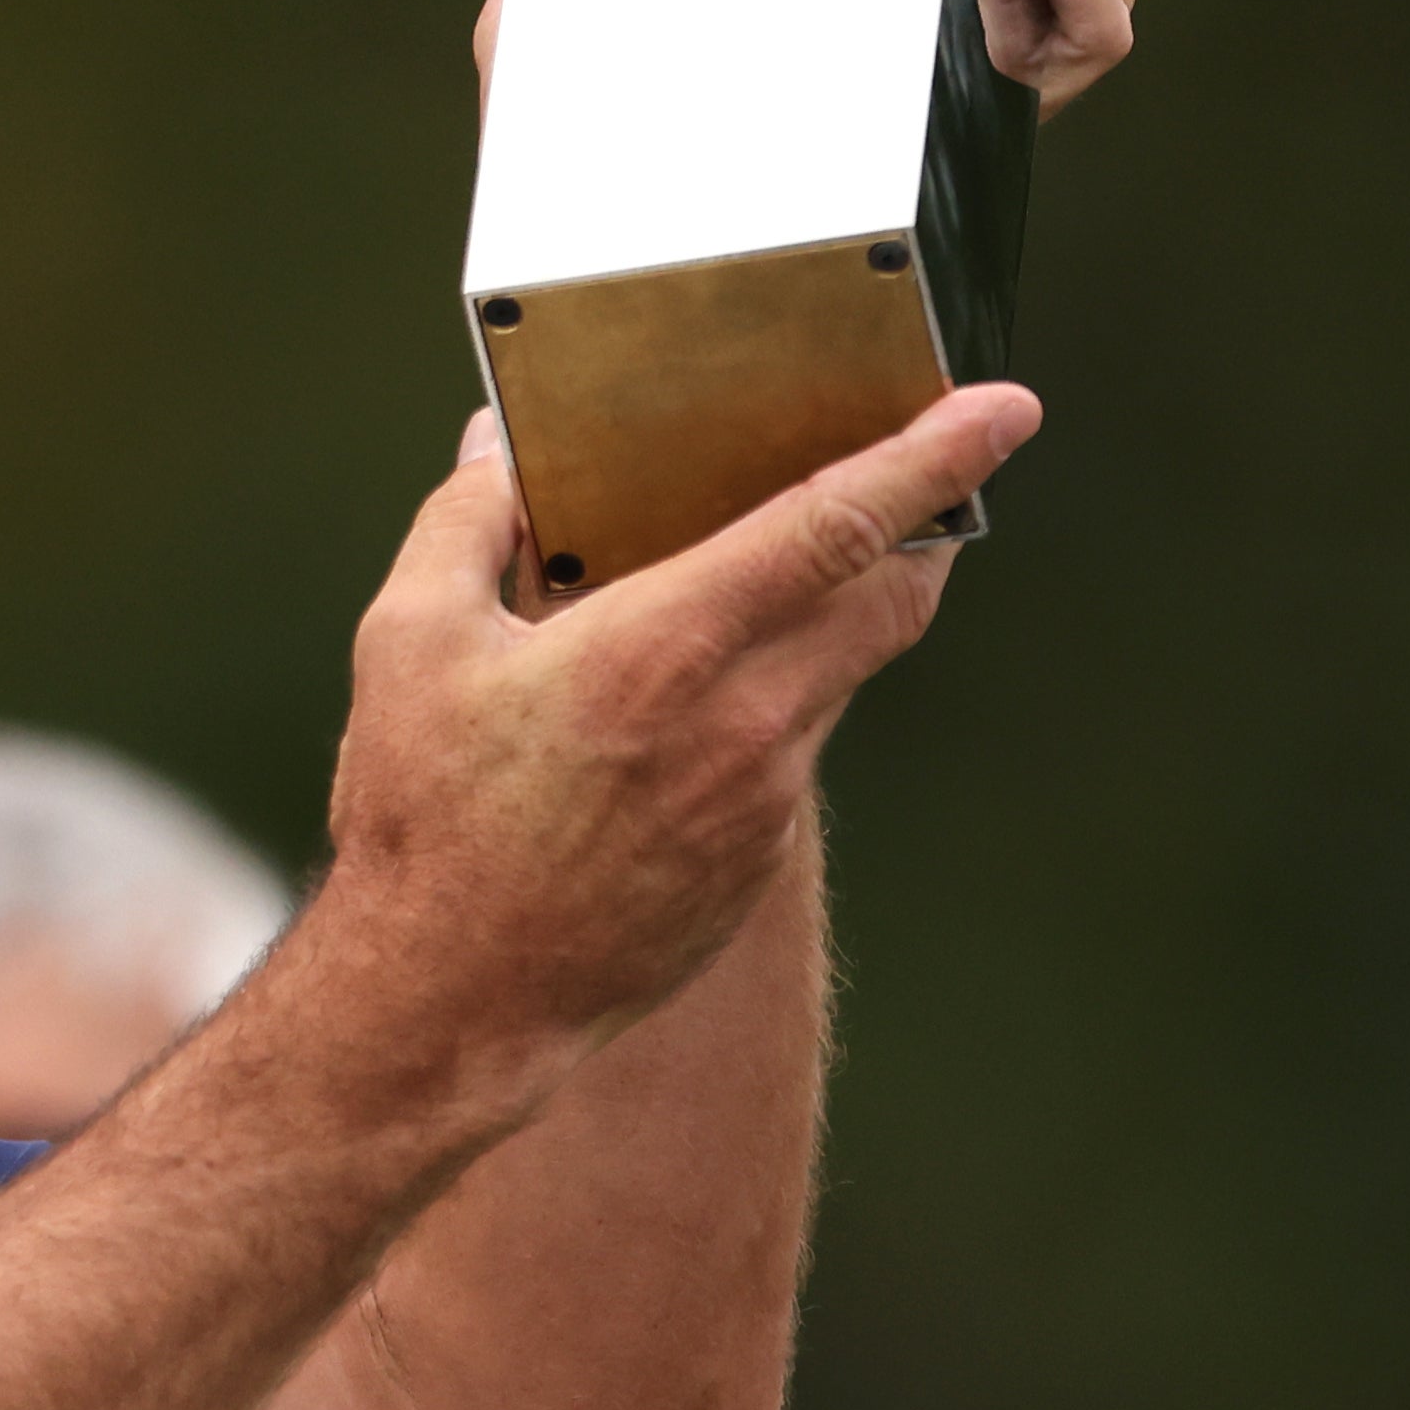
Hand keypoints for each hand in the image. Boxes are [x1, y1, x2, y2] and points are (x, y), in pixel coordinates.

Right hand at [319, 389, 1037, 1109]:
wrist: (452, 999)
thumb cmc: (424, 819)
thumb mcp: (406, 644)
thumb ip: (464, 526)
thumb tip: (494, 454)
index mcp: (665, 646)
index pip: (840, 526)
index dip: (934, 457)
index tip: (1002, 410)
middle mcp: (743, 719)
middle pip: (893, 598)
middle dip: (927, 528)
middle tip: (925, 480)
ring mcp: (764, 798)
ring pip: (838, 675)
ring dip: (826, 618)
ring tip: (753, 590)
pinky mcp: (756, 858)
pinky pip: (788, 751)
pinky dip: (765, 703)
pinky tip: (682, 712)